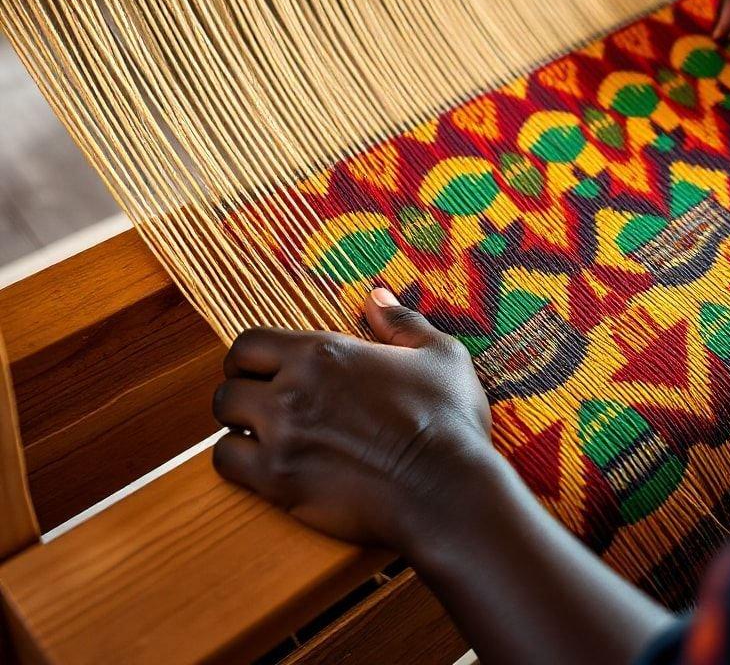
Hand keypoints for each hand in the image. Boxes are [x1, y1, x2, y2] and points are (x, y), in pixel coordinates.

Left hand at [212, 288, 493, 551]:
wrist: (445, 491)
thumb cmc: (448, 420)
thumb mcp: (439, 355)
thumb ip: (400, 322)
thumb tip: (376, 297)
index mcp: (324, 352)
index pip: (249, 344)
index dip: (250, 358)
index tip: (264, 371)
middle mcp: (293, 389)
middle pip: (227, 386)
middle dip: (242, 394)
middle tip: (263, 406)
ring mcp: (282, 437)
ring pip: (222, 426)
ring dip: (240, 429)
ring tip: (264, 437)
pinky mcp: (279, 482)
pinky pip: (227, 465)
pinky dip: (240, 464)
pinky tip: (267, 465)